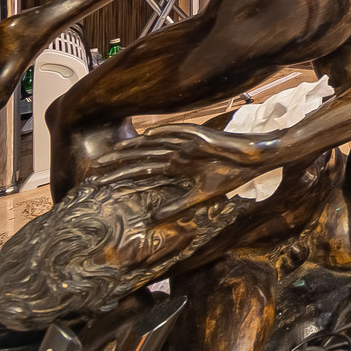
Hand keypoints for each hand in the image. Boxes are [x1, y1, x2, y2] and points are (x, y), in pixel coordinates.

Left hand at [89, 123, 279, 216]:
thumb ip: (178, 205)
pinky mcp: (201, 136)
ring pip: (154, 145)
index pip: (145, 172)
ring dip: (134, 148)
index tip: (102, 186)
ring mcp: (187, 144)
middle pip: (143, 157)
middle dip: (120, 163)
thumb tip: (154, 218)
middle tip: (96, 168)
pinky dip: (164, 132)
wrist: (254, 160)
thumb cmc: (231, 175)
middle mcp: (178, 153)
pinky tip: (148, 135)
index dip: (124, 177)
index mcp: (177, 167)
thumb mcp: (201, 195)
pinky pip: (180, 132)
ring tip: (112, 153)